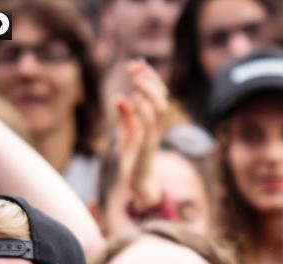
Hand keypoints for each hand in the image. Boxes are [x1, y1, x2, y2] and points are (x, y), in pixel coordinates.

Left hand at [114, 59, 167, 212]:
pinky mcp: (148, 143)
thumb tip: (120, 97)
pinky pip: (150, 123)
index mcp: (153, 119)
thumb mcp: (126, 132)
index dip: (149, 76)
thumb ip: (125, 115)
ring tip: (136, 79)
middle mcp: (156, 124)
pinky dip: (144, 108)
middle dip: (149, 78)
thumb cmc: (133, 157)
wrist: (136, 181)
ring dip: (149, 90)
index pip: (157, 92)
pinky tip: (133, 98)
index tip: (135, 63)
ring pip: (160, 106)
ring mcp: (154, 133)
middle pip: (162, 94)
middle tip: (134, 66)